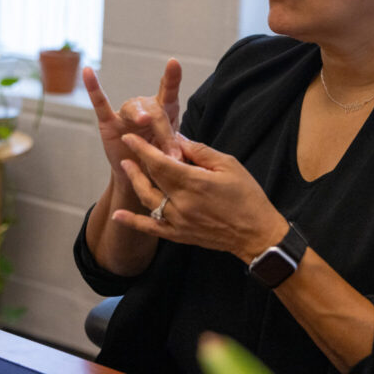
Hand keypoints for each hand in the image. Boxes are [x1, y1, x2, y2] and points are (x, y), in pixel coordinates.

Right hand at [82, 60, 182, 188]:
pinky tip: (88, 71)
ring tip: (145, 120)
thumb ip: (172, 149)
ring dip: (139, 115)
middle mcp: (145, 106)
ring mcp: (126, 113)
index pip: (169, 92)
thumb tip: (176, 158)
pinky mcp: (108, 123)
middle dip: (165, 132)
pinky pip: (100, 104)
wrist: (139, 172)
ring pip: (133, 109)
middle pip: (155, 110)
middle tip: (174, 155)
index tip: (173, 62)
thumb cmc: (158, 156)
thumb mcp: (170, 152)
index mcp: (165, 109)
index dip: (172, 77)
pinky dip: (93, 88)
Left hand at [113, 134, 288, 263]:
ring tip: (127, 168)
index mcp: (194, 182)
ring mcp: (179, 221)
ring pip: (148, 200)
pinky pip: (151, 228)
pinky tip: (118, 214)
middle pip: (151, 179)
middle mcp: (182, 203)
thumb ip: (200, 151)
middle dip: (137, 162)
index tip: (130, 138)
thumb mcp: (228, 165)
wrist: (256, 234)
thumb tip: (177, 139)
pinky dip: (133, 222)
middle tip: (127, 149)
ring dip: (135, 183)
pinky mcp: (179, 235)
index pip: (160, 162)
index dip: (143, 149)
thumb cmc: (247, 196)